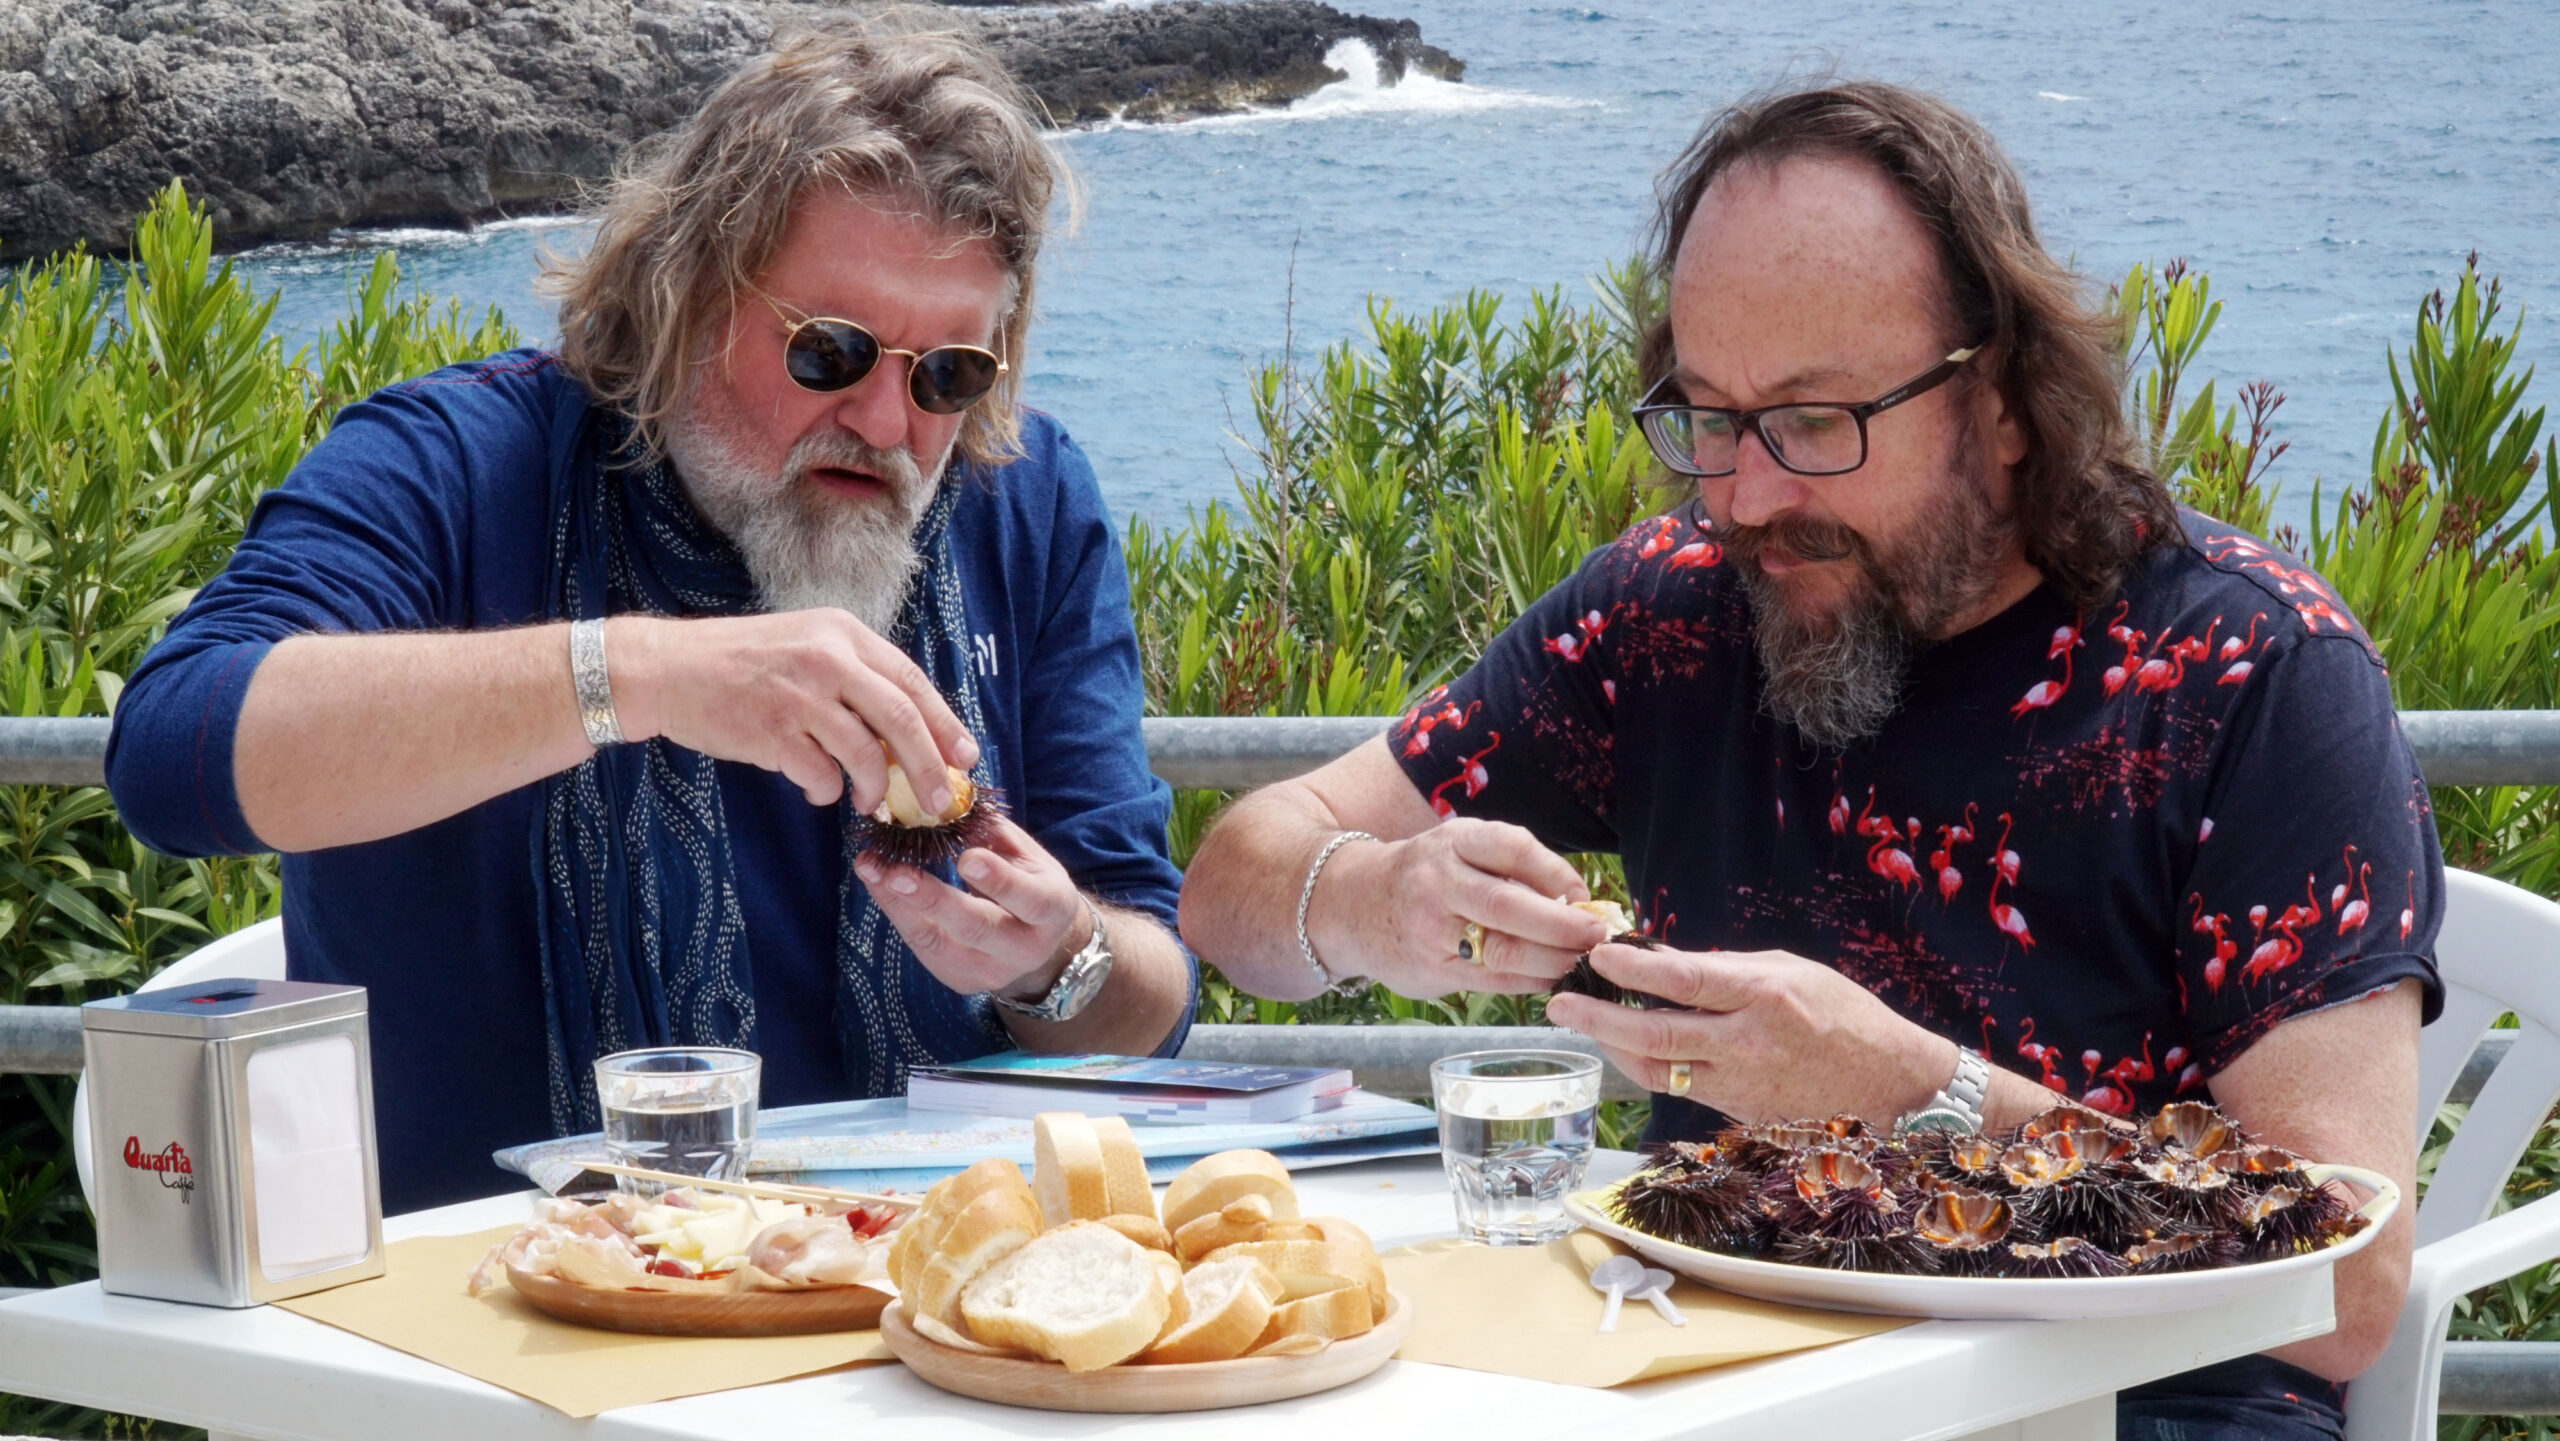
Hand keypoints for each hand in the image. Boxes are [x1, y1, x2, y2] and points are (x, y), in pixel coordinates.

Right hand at [607, 610, 978, 814]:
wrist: (667, 669)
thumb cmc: (742, 662)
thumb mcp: (806, 644)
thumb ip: (855, 676)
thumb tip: (909, 729)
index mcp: (842, 633)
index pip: (911, 680)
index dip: (945, 723)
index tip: (966, 756)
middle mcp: (827, 658)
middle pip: (901, 718)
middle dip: (929, 766)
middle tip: (942, 801)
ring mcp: (799, 695)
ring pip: (864, 753)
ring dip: (875, 787)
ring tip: (871, 802)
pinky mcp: (771, 731)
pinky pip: (820, 775)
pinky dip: (826, 790)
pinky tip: (815, 786)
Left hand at [855, 814, 1088, 999]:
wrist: (1038, 941)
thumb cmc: (1030, 882)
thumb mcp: (1025, 854)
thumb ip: (991, 832)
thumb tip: (946, 798)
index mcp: (1053, 910)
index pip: (1029, 899)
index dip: (999, 880)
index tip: (967, 858)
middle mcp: (1026, 949)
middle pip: (977, 927)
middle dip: (933, 899)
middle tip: (897, 873)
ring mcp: (990, 971)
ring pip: (939, 941)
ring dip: (899, 904)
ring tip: (871, 870)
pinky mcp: (959, 979)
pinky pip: (922, 947)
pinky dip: (896, 912)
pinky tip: (877, 883)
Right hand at [1318, 819, 1608, 997]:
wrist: (1346, 904)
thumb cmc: (1423, 875)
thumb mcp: (1458, 849)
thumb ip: (1511, 868)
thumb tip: (1579, 900)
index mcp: (1453, 842)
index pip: (1512, 848)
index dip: (1556, 874)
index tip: (1585, 895)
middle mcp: (1438, 883)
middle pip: (1509, 906)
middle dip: (1562, 925)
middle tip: (1597, 936)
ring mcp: (1431, 930)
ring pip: (1503, 950)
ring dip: (1551, 959)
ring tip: (1579, 961)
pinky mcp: (1430, 970)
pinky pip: (1491, 980)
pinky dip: (1529, 981)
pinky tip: (1548, 977)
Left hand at [1542, 943, 1949, 1122]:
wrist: (1887, 1078)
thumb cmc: (1840, 1012)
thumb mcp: (1787, 969)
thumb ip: (1724, 969)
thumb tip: (1662, 962)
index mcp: (1764, 995)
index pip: (1683, 982)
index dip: (1632, 970)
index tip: (1596, 954)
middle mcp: (1748, 1042)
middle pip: (1656, 1034)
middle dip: (1598, 1016)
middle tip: (1559, 1000)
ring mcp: (1740, 1082)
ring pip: (1656, 1069)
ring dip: (1610, 1045)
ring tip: (1578, 1020)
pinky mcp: (1737, 1110)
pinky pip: (1677, 1088)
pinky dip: (1643, 1067)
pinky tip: (1621, 1047)